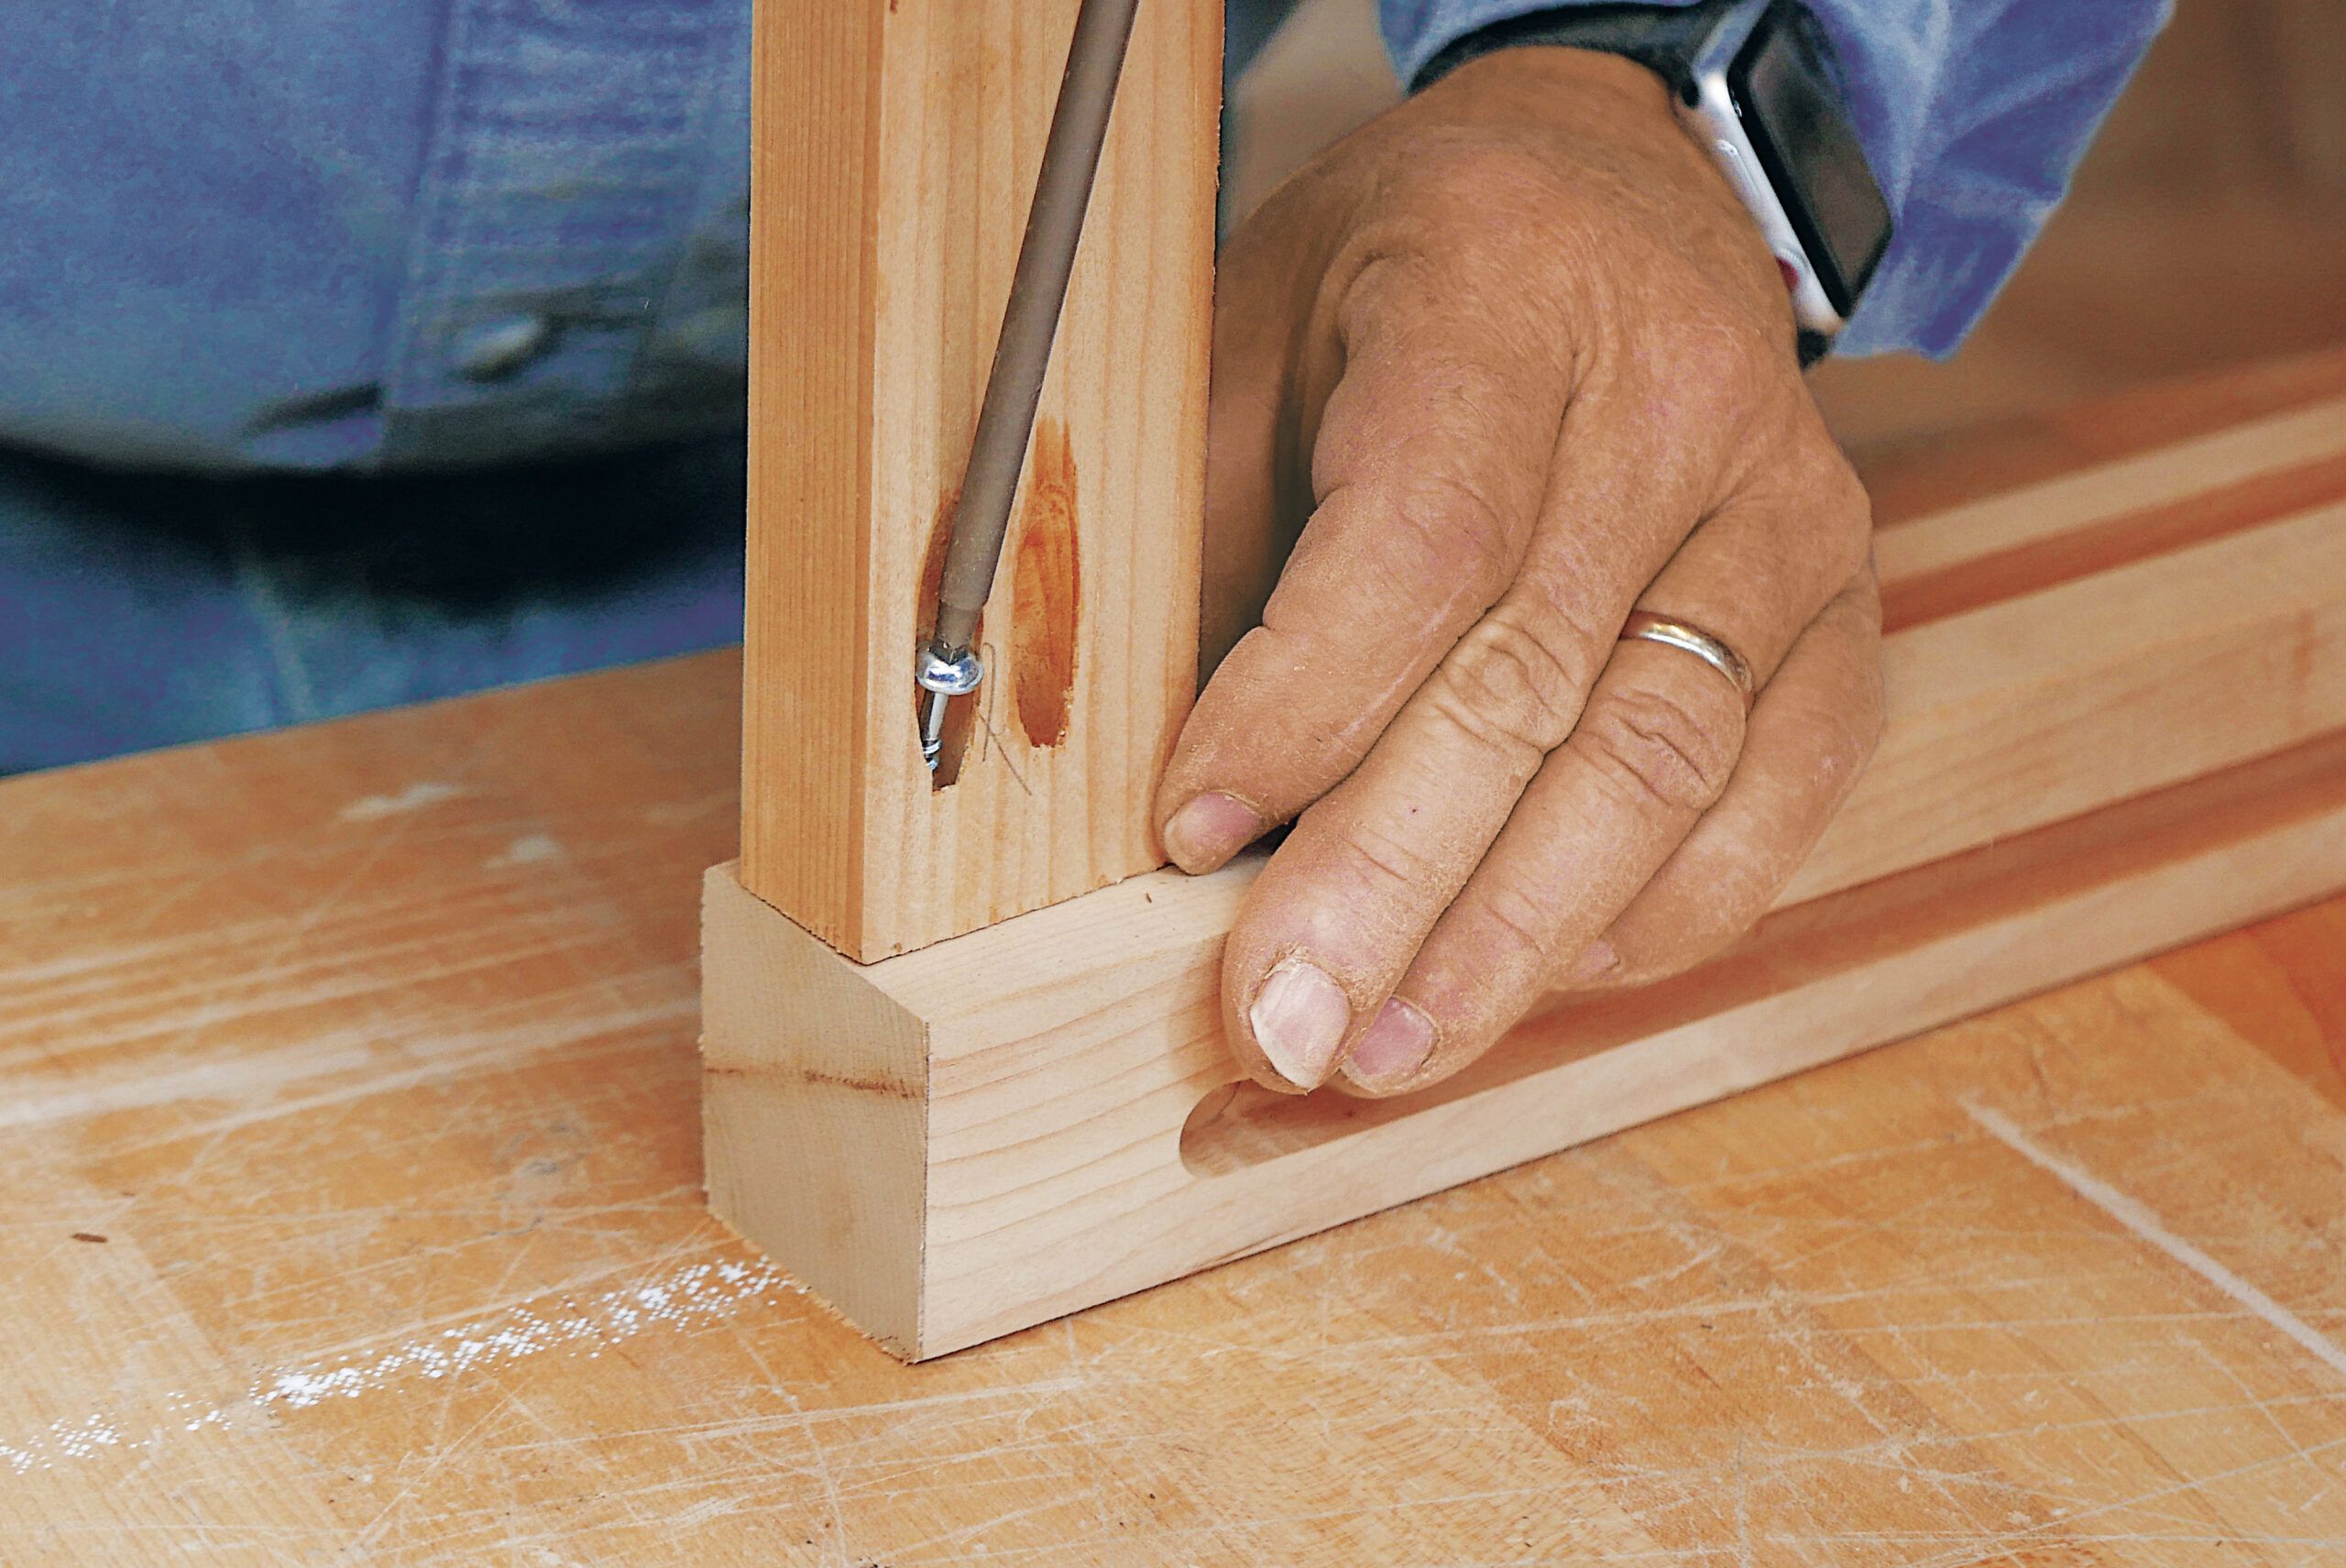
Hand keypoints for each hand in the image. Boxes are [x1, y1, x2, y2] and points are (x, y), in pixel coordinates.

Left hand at [1155, 47, 1883, 1096]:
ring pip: (1665, 763)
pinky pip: (1773, 800)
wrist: (1614, 197)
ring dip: (1517, 937)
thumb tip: (1140, 787)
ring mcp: (1790, 514)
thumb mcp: (1253, 336)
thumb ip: (1206, 537)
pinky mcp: (1843, 614)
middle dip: (1395, 881)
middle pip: (1540, 682)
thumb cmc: (1400, 286)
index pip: (1423, 537)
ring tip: (1389, 1048)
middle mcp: (1683, 397)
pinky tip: (1536, 982)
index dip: (1304, 708)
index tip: (1187, 834)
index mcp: (1509, 291)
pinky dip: (1652, 916)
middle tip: (1286, 1021)